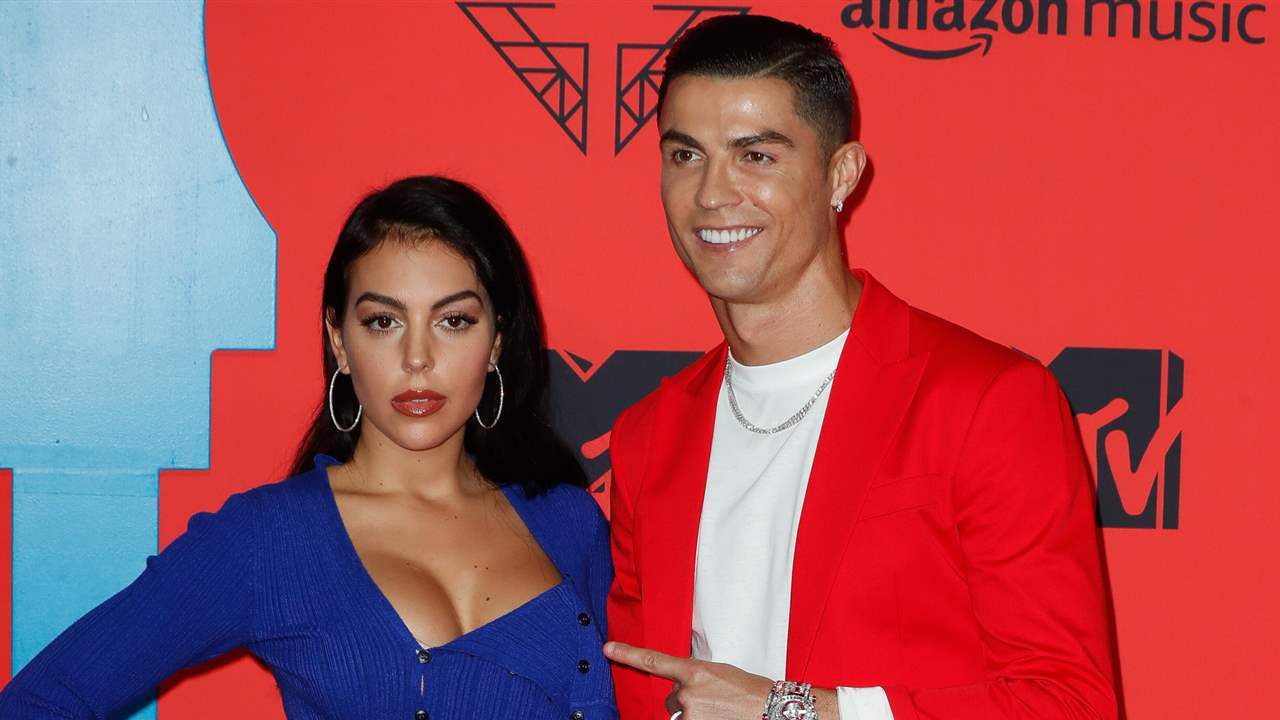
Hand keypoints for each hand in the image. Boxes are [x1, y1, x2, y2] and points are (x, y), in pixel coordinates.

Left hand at [604, 641, 773, 718]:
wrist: (770, 709)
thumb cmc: (748, 690)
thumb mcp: (717, 672)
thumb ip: (693, 677)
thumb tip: (680, 688)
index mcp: (694, 671)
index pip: (653, 661)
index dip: (628, 654)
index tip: (608, 649)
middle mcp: (687, 693)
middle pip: (671, 698)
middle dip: (686, 700)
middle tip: (713, 701)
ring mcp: (690, 714)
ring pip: (678, 715)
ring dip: (693, 715)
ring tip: (718, 711)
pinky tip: (716, 718)